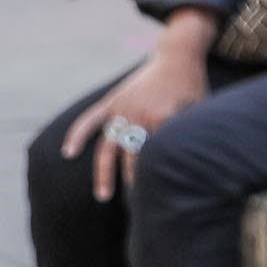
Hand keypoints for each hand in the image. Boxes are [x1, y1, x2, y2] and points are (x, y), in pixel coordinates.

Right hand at [67, 31, 210, 199]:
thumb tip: (196, 168)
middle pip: (131, 160)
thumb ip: (191, 137)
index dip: (156, 183)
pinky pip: (90, 120)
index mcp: (162, 120)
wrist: (178, 55)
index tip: (158, 205)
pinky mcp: (112, 102)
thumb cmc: (194, 88)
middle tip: (137, 210)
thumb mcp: (200, 113)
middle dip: (133, 185)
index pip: (156, 159)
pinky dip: (77, 134)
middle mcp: (138, 116)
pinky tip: (67, 153)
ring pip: (108, 148)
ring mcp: (122, 109)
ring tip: (103, 197)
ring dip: (104, 173)